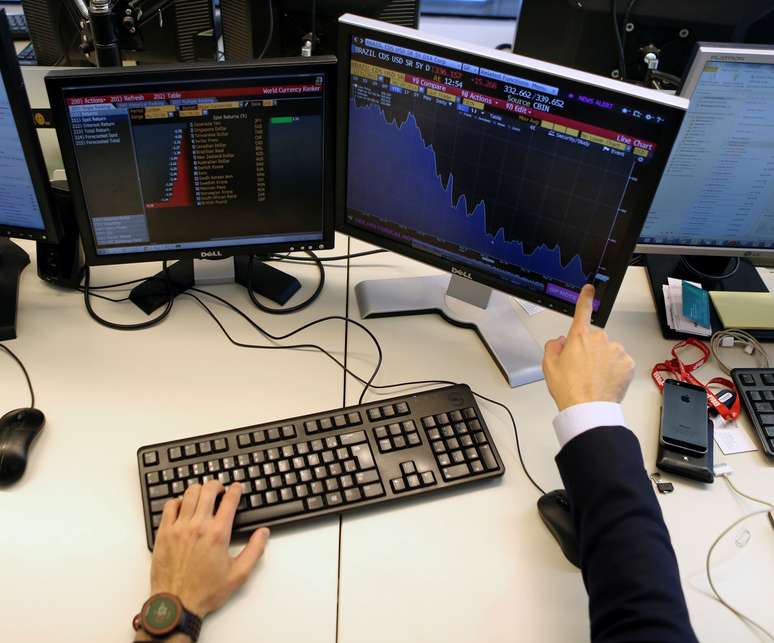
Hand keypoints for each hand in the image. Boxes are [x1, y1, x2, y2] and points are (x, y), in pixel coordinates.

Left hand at [149, 481, 269, 617]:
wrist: (176, 605)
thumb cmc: (205, 592)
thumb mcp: (238, 574)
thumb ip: (254, 551)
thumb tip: (263, 533)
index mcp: (218, 534)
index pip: (229, 500)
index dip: (236, 489)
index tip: (237, 488)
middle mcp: (198, 526)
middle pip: (208, 490)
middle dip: (217, 485)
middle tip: (220, 489)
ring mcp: (179, 528)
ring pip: (188, 494)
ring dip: (198, 490)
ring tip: (202, 493)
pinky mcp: (163, 533)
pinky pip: (169, 506)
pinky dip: (177, 501)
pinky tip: (182, 506)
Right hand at [543, 284, 634, 411]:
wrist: (588, 407)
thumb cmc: (568, 388)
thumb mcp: (548, 365)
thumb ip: (553, 346)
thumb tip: (561, 341)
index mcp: (579, 336)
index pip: (582, 311)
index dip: (585, 298)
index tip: (589, 288)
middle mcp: (600, 339)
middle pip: (594, 339)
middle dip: (589, 349)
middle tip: (581, 369)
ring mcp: (616, 350)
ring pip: (608, 351)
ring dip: (603, 360)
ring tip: (594, 378)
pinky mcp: (627, 363)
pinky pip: (620, 362)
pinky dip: (614, 370)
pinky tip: (605, 381)